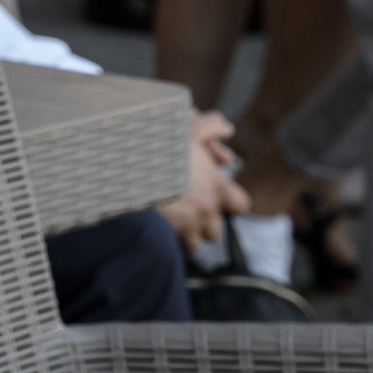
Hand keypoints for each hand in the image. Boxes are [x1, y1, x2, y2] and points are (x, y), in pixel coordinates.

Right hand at [159, 110, 250, 251]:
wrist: (130, 169)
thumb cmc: (161, 148)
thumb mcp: (188, 130)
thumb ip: (212, 126)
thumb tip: (228, 129)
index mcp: (217, 186)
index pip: (242, 205)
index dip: (231, 202)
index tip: (218, 196)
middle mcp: (207, 210)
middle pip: (217, 230)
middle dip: (206, 222)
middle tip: (191, 208)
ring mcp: (188, 225)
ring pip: (197, 242)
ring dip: (190, 234)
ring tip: (176, 219)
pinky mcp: (170, 235)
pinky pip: (177, 246)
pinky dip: (173, 240)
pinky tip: (163, 225)